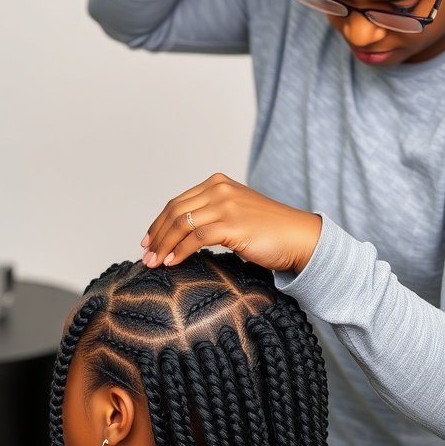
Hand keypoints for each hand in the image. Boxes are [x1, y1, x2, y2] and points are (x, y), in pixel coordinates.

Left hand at [140, 173, 321, 273]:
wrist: (299, 236)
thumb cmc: (269, 230)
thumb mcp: (237, 211)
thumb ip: (212, 213)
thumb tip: (181, 233)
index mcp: (218, 183)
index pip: (177, 202)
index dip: (158, 223)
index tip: (148, 241)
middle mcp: (220, 189)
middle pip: (175, 212)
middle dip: (156, 235)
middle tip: (146, 255)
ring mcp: (226, 205)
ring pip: (181, 224)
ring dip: (164, 245)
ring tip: (154, 262)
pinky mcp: (233, 224)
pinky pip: (196, 238)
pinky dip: (180, 251)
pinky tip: (173, 262)